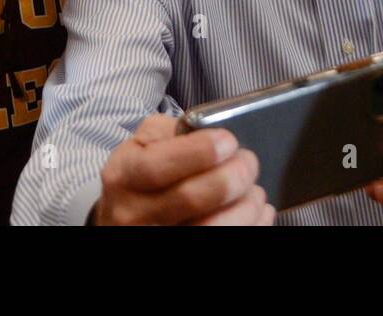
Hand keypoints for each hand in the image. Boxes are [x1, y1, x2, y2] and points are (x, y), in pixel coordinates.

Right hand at [93, 114, 275, 225]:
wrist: (126, 216)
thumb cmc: (141, 174)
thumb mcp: (141, 144)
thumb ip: (170, 131)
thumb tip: (210, 131)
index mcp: (124, 177)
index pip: (158, 167)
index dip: (200, 152)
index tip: (228, 141)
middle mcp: (135, 214)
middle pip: (191, 198)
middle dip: (232, 175)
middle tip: (248, 162)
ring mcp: (160, 238)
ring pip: (212, 228)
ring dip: (246, 207)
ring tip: (254, 191)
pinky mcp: (179, 251)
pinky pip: (224, 243)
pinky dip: (252, 226)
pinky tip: (258, 213)